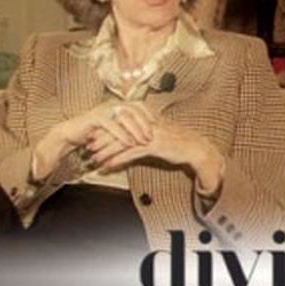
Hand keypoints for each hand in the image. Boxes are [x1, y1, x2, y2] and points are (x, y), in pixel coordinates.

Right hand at [33, 101, 150, 179]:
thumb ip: (127, 127)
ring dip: (137, 129)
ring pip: (125, 117)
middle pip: (135, 109)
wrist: (70, 133)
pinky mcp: (95, 118)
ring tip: (145, 141)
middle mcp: (112, 104)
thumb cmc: (93, 132)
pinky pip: (113, 126)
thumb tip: (145, 131)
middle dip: (146, 122)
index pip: (139, 105)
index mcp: (118, 104)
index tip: (160, 124)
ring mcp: (104, 110)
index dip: (150, 114)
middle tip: (154, 134)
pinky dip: (123, 135)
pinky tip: (130, 143)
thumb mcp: (113, 129)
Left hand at [85, 110, 224, 193]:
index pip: (122, 122)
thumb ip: (146, 134)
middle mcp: (146, 124)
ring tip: (94, 158)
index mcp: (146, 119)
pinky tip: (108, 165)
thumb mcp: (160, 135)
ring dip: (106, 151)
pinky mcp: (153, 145)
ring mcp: (149, 134)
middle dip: (102, 139)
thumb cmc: (179, 143)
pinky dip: (118, 160)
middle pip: (118, 130)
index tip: (95, 135)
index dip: (107, 129)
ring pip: (122, 142)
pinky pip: (131, 153)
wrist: (196, 148)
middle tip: (88, 146)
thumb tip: (133, 139)